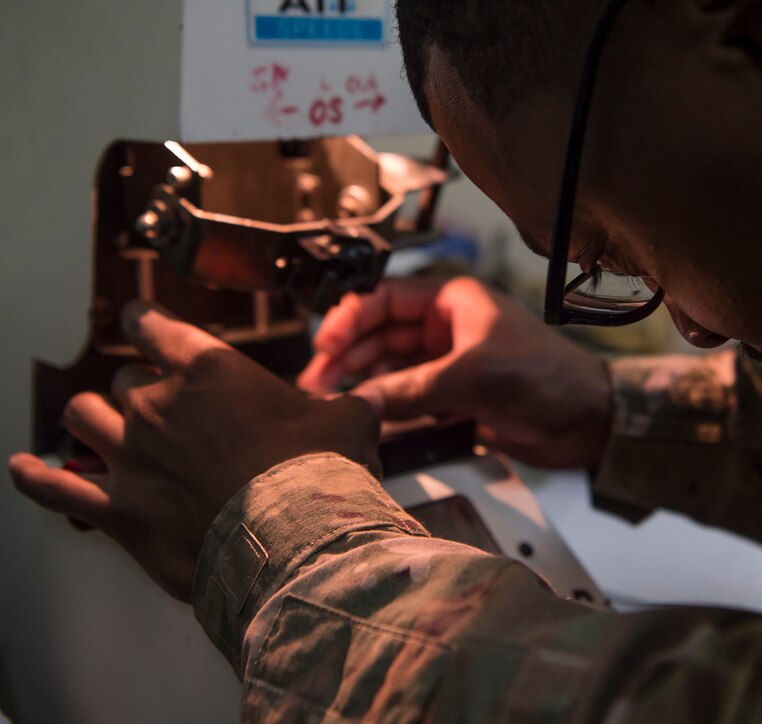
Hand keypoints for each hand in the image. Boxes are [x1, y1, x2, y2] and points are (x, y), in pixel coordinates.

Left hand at [9, 302, 380, 600]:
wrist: (295, 541)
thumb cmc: (319, 473)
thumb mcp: (349, 424)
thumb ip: (351, 406)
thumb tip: (373, 399)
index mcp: (211, 371)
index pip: (156, 326)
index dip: (145, 320)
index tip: (141, 319)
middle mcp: (160, 405)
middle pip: (122, 381)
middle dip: (137, 392)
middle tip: (160, 410)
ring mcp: (131, 457)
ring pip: (83, 418)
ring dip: (92, 419)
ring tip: (103, 427)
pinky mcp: (118, 509)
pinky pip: (56, 486)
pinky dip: (36, 477)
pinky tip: (22, 468)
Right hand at [298, 277, 612, 468]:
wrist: (588, 420)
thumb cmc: (550, 377)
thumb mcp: (474, 376)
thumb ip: (413, 389)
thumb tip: (361, 400)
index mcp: (454, 301)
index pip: (384, 300)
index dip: (350, 320)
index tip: (324, 347)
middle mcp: (447, 328)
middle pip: (380, 337)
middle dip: (348, 358)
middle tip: (318, 384)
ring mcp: (449, 364)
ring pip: (391, 370)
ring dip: (364, 385)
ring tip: (334, 404)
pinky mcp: (454, 398)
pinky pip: (408, 399)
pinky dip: (387, 408)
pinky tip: (366, 419)